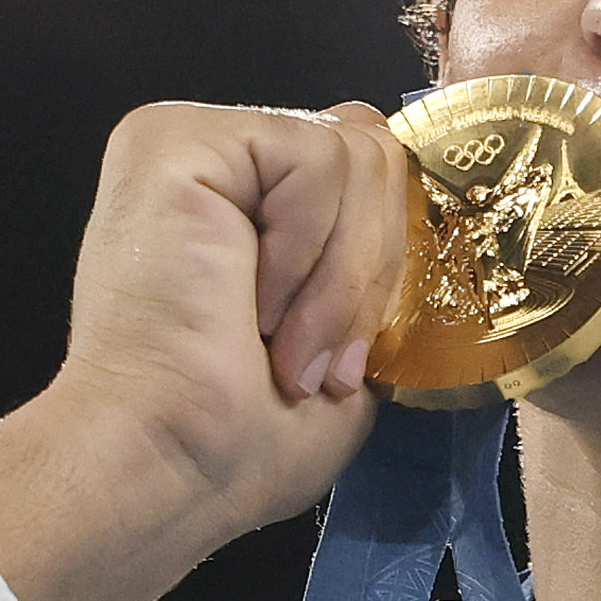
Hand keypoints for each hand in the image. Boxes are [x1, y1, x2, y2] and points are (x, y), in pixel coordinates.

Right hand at [0, 100, 410, 600]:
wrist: (172, 462)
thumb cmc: (243, 438)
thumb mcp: (343, 342)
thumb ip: (372, 265)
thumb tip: (428, 231)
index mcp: (254, 204)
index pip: (369, 172)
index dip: (390, 257)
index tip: (356, 357)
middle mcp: (220, 159)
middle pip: (373, 152)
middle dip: (370, 272)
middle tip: (320, 363)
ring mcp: (194, 139)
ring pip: (355, 154)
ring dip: (338, 278)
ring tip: (286, 348)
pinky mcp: (179, 137)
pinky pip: (314, 156)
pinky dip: (307, 249)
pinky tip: (254, 306)